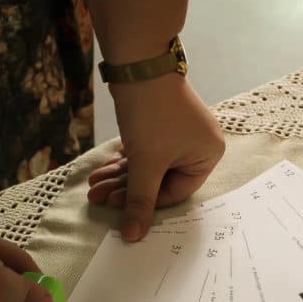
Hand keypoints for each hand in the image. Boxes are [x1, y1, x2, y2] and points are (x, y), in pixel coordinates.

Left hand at [87, 75, 224, 240]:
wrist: (138, 65)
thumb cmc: (152, 114)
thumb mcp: (146, 163)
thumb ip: (140, 201)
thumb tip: (133, 236)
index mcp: (209, 154)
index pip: (176, 191)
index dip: (146, 202)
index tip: (119, 209)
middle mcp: (199, 144)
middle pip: (159, 179)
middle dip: (126, 189)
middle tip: (98, 198)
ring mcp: (180, 133)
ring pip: (149, 164)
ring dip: (120, 176)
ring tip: (93, 186)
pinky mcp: (162, 122)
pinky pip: (145, 150)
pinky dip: (125, 160)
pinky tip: (103, 170)